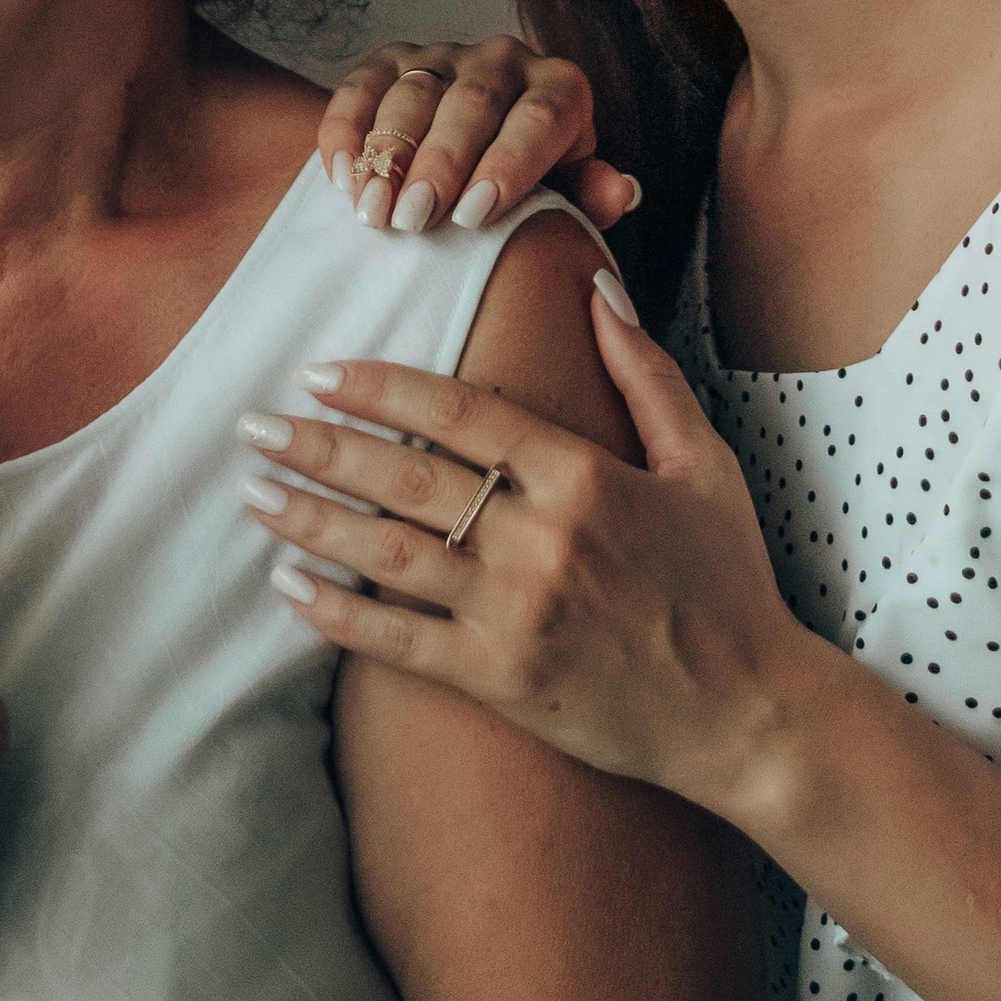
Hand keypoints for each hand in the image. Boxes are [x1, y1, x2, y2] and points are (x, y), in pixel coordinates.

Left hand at [237, 288, 800, 816]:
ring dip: (312, 520)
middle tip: (253, 425)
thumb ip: (645, 373)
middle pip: (407, 477)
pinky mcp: (502, 681)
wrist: (748, 714)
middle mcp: (542, 539)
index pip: (461, 412)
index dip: (383, 387)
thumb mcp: (703, 463)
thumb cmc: (726, 583)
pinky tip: (290, 586)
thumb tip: (598, 286)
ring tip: (252, 493)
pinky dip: (339, 614)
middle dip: (321, 447)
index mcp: (585, 476)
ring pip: (389, 554)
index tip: (321, 372)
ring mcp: (517, 614)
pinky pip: (400, 642)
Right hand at [316, 36, 639, 237]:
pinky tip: (340, 179)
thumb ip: (590, 196)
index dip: (509, 164)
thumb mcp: (565, 194)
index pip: (542, 116)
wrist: (474, 156)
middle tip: (415, 221)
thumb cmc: (529, 184)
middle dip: (440, 163)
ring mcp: (444, 55)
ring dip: (388, 155)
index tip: (473, 217)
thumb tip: (621, 191)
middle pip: (473, 102)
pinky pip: (362, 84)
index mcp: (560, 88)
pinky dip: (347, 131)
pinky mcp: (390, 59)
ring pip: (414, 91)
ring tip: (374, 213)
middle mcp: (505, 59)